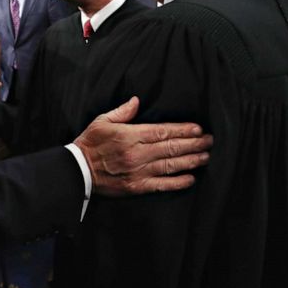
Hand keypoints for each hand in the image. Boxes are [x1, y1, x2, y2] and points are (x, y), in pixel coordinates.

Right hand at [73, 97, 211, 196]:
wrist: (77, 171)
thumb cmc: (89, 143)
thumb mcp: (101, 121)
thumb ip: (122, 111)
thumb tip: (138, 100)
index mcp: (130, 135)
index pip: (162, 131)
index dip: (183, 130)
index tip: (198, 128)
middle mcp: (137, 153)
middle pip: (171, 147)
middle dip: (193, 144)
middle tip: (210, 141)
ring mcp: (138, 171)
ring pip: (170, 165)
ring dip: (191, 161)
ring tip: (205, 157)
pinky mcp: (136, 187)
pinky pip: (161, 184)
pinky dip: (177, 182)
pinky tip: (191, 178)